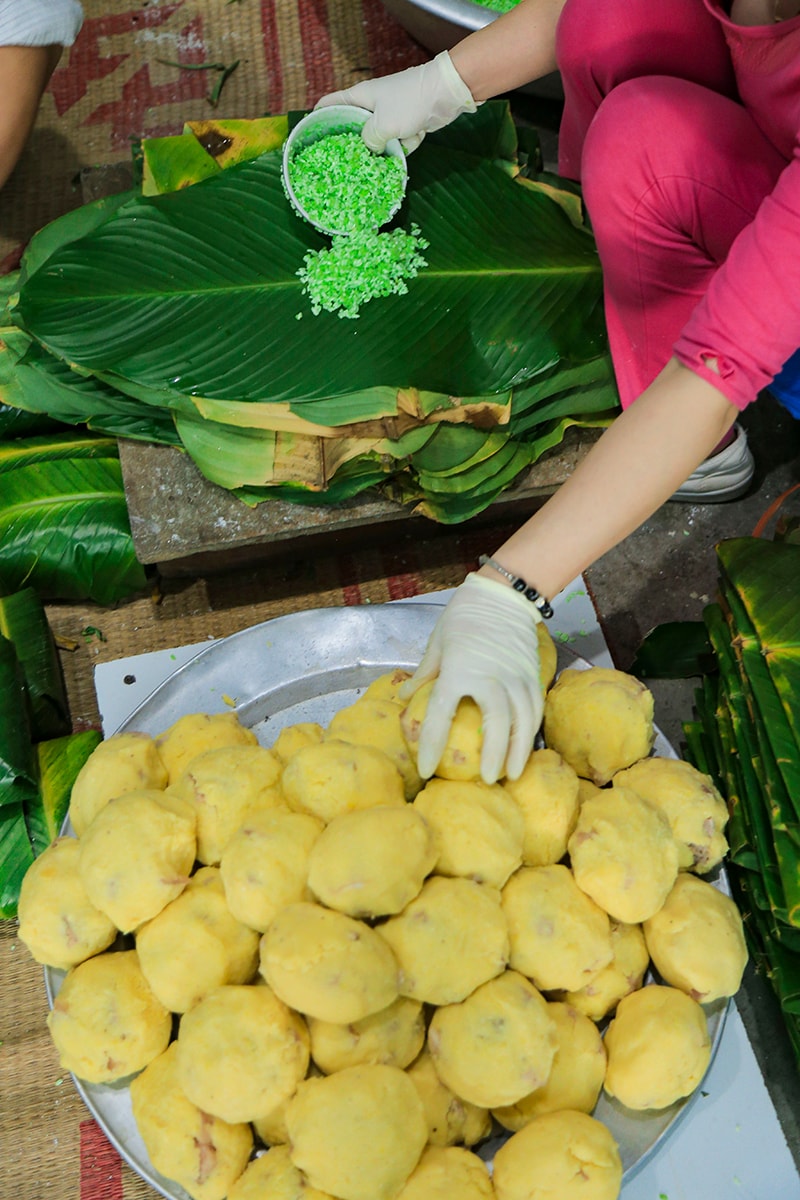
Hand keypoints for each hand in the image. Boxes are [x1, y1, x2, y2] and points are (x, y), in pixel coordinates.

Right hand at [314, 51, 476, 153]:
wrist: (445, 93)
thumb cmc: (409, 101)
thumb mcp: (382, 124)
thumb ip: (368, 140)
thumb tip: (368, 150)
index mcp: (359, 97)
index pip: (330, 103)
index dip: (318, 117)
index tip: (311, 137)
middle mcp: (371, 106)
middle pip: (353, 127)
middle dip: (354, 145)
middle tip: (347, 162)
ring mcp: (389, 115)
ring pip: (378, 139)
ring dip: (386, 148)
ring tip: (387, 155)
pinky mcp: (405, 124)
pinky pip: (398, 142)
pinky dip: (407, 144)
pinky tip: (415, 138)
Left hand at [400, 573, 543, 784]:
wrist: (502, 594)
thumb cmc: (463, 617)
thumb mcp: (437, 643)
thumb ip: (425, 674)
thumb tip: (406, 697)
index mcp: (458, 672)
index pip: (441, 717)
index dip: (432, 747)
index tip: (426, 769)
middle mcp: (489, 677)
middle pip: (495, 726)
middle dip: (494, 757)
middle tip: (489, 781)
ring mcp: (515, 677)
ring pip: (523, 721)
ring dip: (519, 750)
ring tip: (514, 774)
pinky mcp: (533, 675)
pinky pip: (536, 708)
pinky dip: (532, 730)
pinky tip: (527, 746)